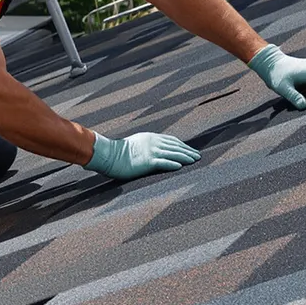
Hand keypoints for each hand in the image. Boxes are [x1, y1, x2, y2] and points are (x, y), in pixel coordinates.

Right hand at [86, 132, 201, 180]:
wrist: (107, 154)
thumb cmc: (117, 152)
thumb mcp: (134, 144)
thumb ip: (144, 145)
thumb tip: (150, 150)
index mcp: (150, 137)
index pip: (171, 140)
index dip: (182, 145)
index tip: (190, 149)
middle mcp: (153, 142)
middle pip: (175, 146)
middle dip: (188, 151)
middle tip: (198, 156)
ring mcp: (150, 152)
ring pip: (173, 154)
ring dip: (185, 157)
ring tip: (195, 161)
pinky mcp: (147, 162)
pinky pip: (164, 163)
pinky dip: (173, 164)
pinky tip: (181, 167)